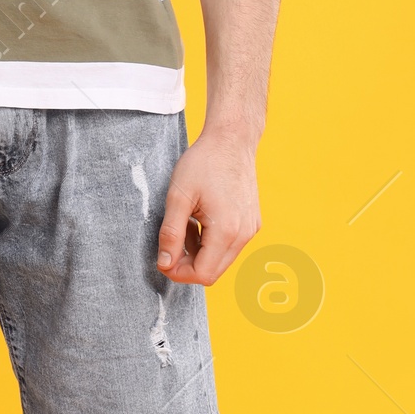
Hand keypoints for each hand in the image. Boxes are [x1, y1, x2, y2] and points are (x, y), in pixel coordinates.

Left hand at [156, 129, 260, 286]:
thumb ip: (170, 234)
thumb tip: (165, 264)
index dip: (179, 273)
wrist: (231, 140)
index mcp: (227, 230)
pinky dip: (211, 241)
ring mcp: (250, 229)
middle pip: (213, 271)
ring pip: (221, 259)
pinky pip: (230, 245)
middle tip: (170, 241)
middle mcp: (244, 235)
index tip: (162, 259)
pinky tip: (200, 218)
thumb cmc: (203, 163)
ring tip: (186, 223)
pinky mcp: (252, 222)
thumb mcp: (178, 197)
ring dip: (199, 251)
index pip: (203, 274)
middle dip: (188, 263)